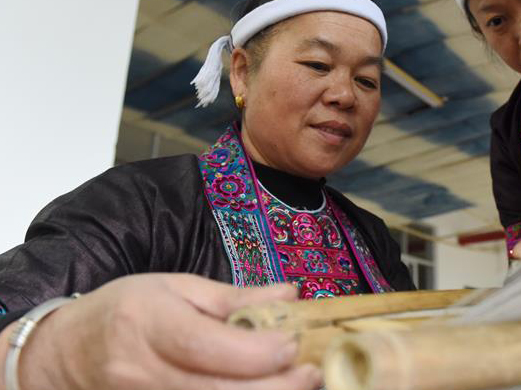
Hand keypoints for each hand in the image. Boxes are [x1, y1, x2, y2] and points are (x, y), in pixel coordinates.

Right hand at [12, 274, 320, 389]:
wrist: (62, 355)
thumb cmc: (124, 312)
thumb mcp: (176, 287)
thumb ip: (235, 297)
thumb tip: (291, 297)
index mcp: (148, 324)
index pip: (208, 346)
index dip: (258, 351)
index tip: (294, 344)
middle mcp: (141, 373)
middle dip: (275, 387)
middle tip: (311, 373)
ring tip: (296, 387)